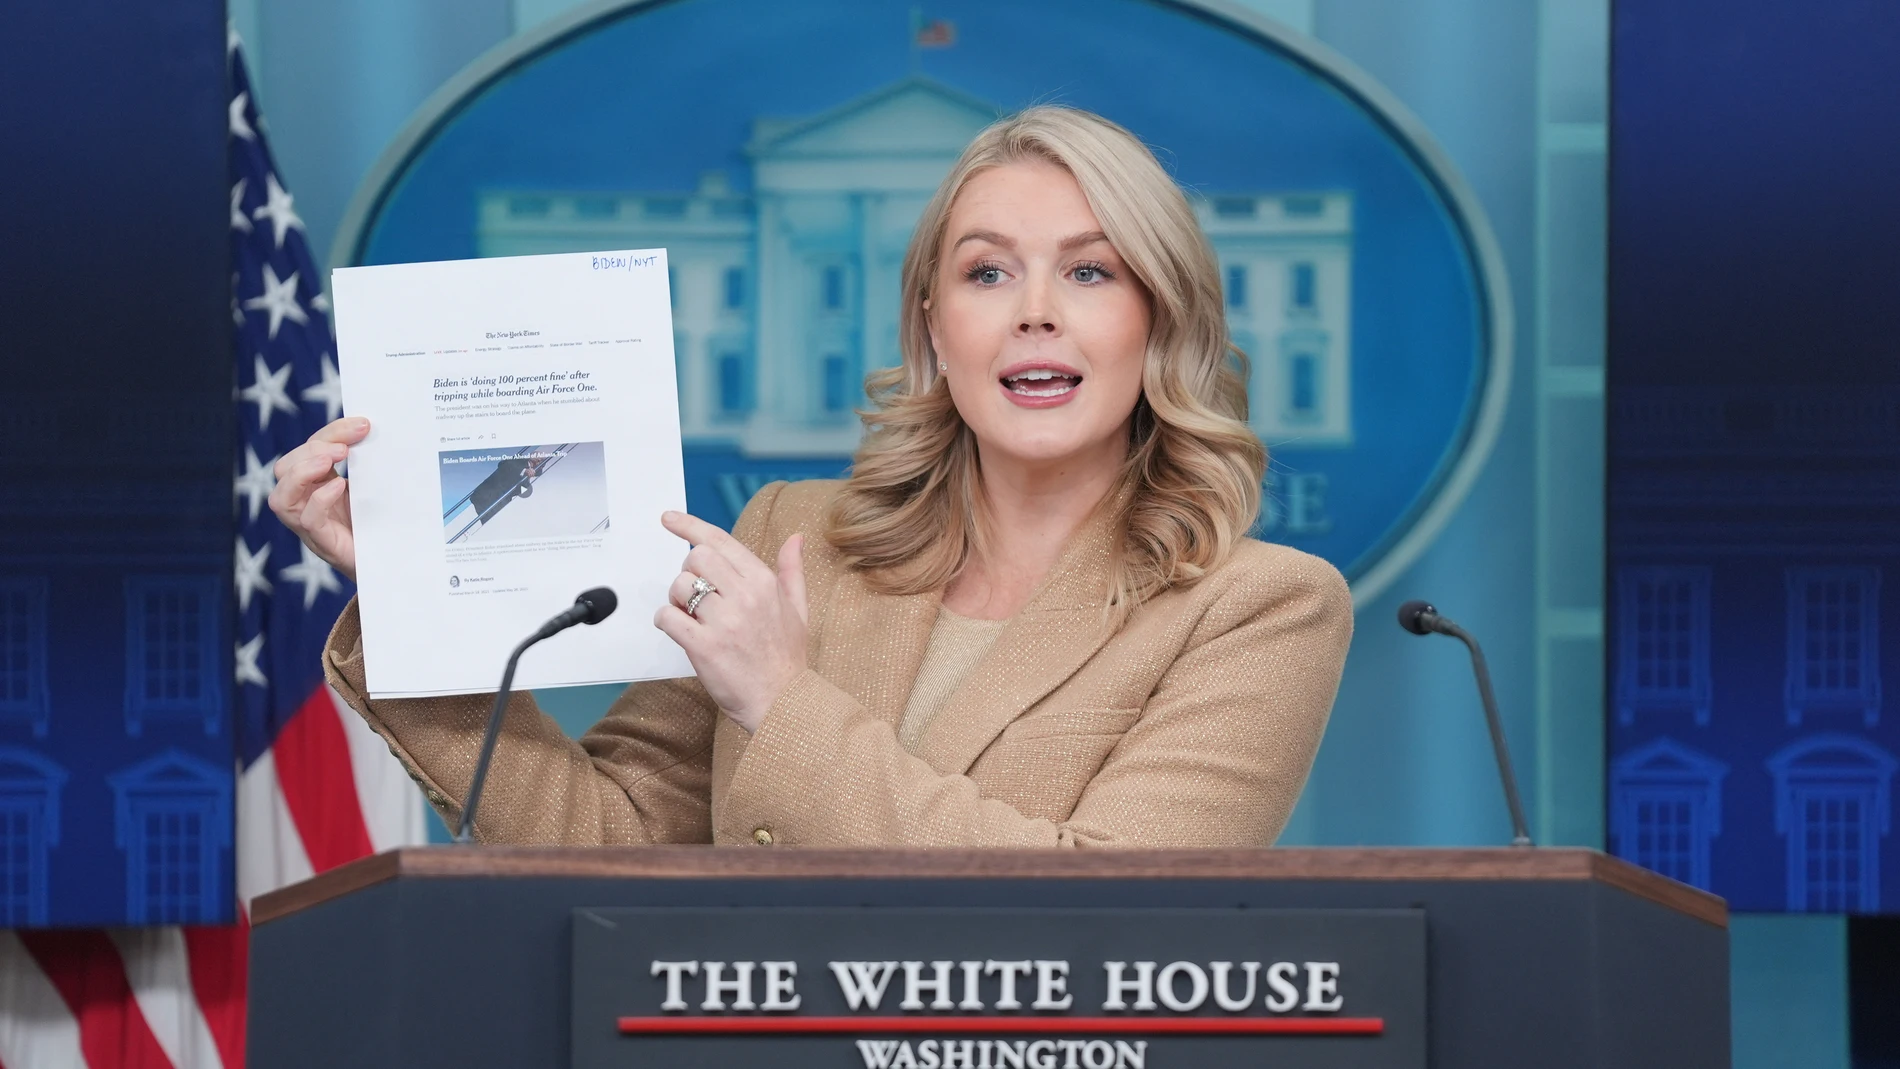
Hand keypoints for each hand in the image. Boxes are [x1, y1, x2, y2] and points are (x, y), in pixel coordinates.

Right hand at [268, 416, 367, 581]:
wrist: (397, 566)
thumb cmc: (383, 525)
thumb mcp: (375, 488)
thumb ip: (369, 464)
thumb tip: (375, 429)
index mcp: (319, 484)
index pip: (310, 450)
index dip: (331, 432)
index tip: (362, 424)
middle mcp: (307, 503)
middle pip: (285, 469)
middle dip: (313, 449)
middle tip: (344, 447)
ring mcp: (310, 526)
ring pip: (281, 498)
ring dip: (303, 472)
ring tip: (332, 459)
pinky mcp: (324, 544)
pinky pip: (306, 521)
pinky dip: (318, 500)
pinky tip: (339, 487)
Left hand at [653, 511, 808, 732]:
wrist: (783, 703)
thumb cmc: (787, 658)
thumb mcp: (798, 610)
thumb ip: (792, 571)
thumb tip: (795, 538)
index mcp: (764, 582)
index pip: (720, 541)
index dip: (689, 525)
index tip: (668, 518)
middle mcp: (744, 596)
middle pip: (695, 558)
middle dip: (688, 572)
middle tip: (696, 594)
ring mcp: (723, 622)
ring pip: (679, 587)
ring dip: (676, 600)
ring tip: (691, 617)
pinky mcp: (703, 647)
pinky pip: (668, 618)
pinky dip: (666, 621)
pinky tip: (680, 631)